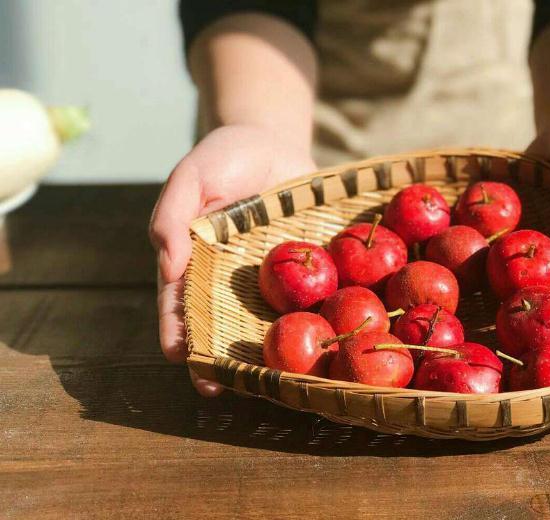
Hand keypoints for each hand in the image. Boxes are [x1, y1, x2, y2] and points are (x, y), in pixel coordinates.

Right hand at [149, 124, 315, 394]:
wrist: (274, 141)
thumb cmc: (225, 156)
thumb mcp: (193, 175)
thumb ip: (174, 215)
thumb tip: (169, 263)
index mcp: (195, 260)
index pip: (179, 302)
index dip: (177, 331)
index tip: (180, 358)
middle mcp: (228, 277)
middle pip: (218, 323)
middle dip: (216, 356)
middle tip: (217, 386)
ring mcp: (265, 277)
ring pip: (260, 319)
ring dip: (261, 348)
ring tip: (265, 378)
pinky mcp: (300, 269)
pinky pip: (301, 297)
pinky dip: (304, 318)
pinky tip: (311, 339)